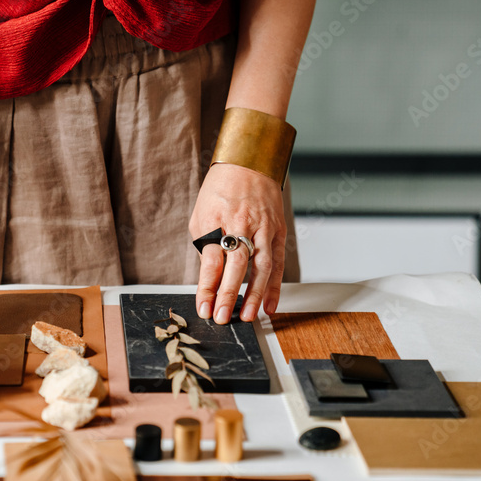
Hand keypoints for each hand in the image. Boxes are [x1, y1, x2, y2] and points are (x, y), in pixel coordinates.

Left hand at [189, 163, 286, 323]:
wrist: (248, 163)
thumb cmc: (220, 191)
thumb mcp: (202, 215)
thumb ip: (206, 245)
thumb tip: (209, 277)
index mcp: (219, 220)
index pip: (212, 260)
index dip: (207, 286)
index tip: (203, 306)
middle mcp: (243, 224)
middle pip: (236, 265)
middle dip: (229, 294)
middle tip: (222, 317)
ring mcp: (264, 228)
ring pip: (262, 266)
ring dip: (255, 294)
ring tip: (247, 316)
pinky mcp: (278, 231)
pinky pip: (278, 262)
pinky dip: (275, 286)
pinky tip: (270, 305)